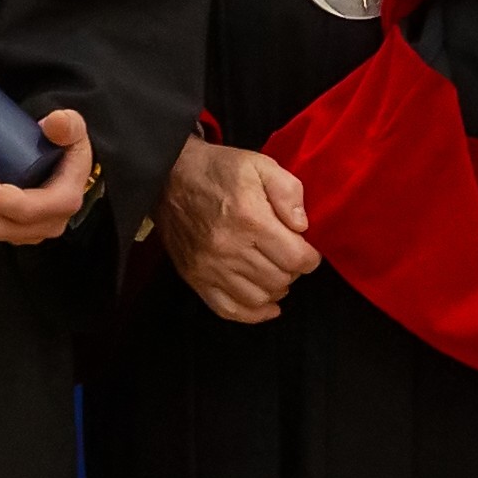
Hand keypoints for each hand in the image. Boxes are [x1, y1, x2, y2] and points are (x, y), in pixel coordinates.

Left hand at [0, 108, 96, 246]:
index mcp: (63, 202)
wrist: (64, 162)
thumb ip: (68, 123)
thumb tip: (55, 121)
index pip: (26, 210)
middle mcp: (47, 225)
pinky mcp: (11, 230)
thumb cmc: (66, 145)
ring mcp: (28, 232)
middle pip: (0, 225)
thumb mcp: (74, 129)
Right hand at [156, 136, 316, 322]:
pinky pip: (229, 310)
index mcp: (250, 220)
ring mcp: (210, 268)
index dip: (310, 257)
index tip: (307, 250)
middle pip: (280, 280)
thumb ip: (289, 191)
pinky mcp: (195, 278)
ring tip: (275, 272)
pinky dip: (252, 314)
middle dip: (293, 271)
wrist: (168, 178)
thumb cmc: (218, 171)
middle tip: (289, 256)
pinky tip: (267, 305)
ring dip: (275, 289)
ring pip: (259, 298)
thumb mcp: (260, 164)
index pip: (296, 258)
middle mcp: (229, 248)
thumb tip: (302, 226)